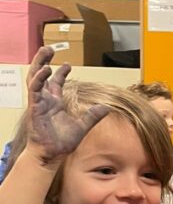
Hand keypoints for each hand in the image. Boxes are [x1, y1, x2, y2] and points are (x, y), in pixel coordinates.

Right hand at [25, 47, 105, 163]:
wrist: (52, 155)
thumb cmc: (62, 143)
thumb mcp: (82, 126)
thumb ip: (93, 116)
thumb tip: (106, 107)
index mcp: (55, 103)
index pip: (55, 83)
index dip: (60, 72)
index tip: (67, 63)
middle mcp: (45, 100)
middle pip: (41, 76)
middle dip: (43, 61)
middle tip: (48, 49)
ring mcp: (39, 103)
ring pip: (34, 79)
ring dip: (38, 64)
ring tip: (45, 53)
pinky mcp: (35, 108)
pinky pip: (35, 91)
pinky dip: (39, 79)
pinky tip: (45, 70)